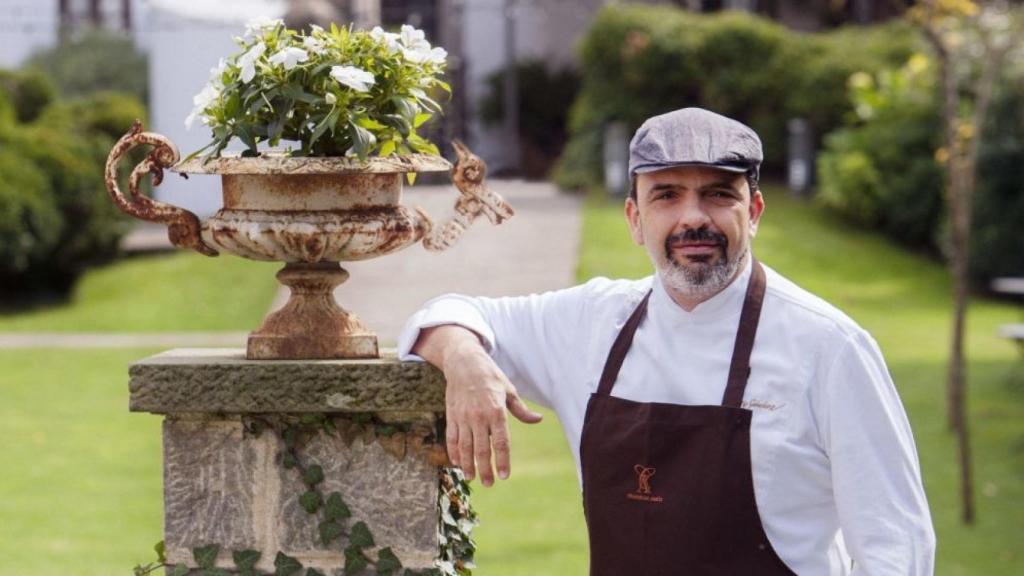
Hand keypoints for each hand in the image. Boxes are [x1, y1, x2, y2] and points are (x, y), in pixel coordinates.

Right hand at [413, 325, 542, 485]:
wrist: (463, 362)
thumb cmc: (490, 376)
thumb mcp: (509, 390)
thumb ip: (521, 410)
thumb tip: (538, 420)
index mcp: (496, 411)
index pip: (501, 442)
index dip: (502, 460)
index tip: (504, 476)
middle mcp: (479, 416)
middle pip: (481, 449)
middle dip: (485, 469)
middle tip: (489, 484)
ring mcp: (463, 417)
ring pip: (465, 446)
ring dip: (467, 464)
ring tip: (472, 477)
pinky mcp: (452, 415)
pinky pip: (452, 438)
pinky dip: (453, 451)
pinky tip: (456, 463)